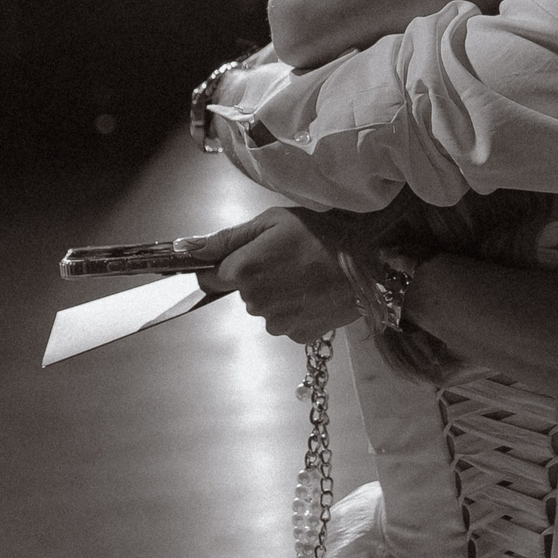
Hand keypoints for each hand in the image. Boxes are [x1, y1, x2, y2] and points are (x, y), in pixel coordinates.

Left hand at [180, 209, 360, 341]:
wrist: (370, 261)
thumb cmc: (321, 233)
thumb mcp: (272, 222)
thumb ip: (227, 238)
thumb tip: (188, 249)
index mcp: (243, 271)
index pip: (209, 279)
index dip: (225, 267)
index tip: (246, 258)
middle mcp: (255, 302)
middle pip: (242, 293)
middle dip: (256, 279)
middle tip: (288, 259)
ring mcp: (277, 323)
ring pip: (265, 309)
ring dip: (277, 296)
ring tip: (306, 275)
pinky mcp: (299, 336)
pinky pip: (286, 323)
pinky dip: (296, 310)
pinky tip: (314, 293)